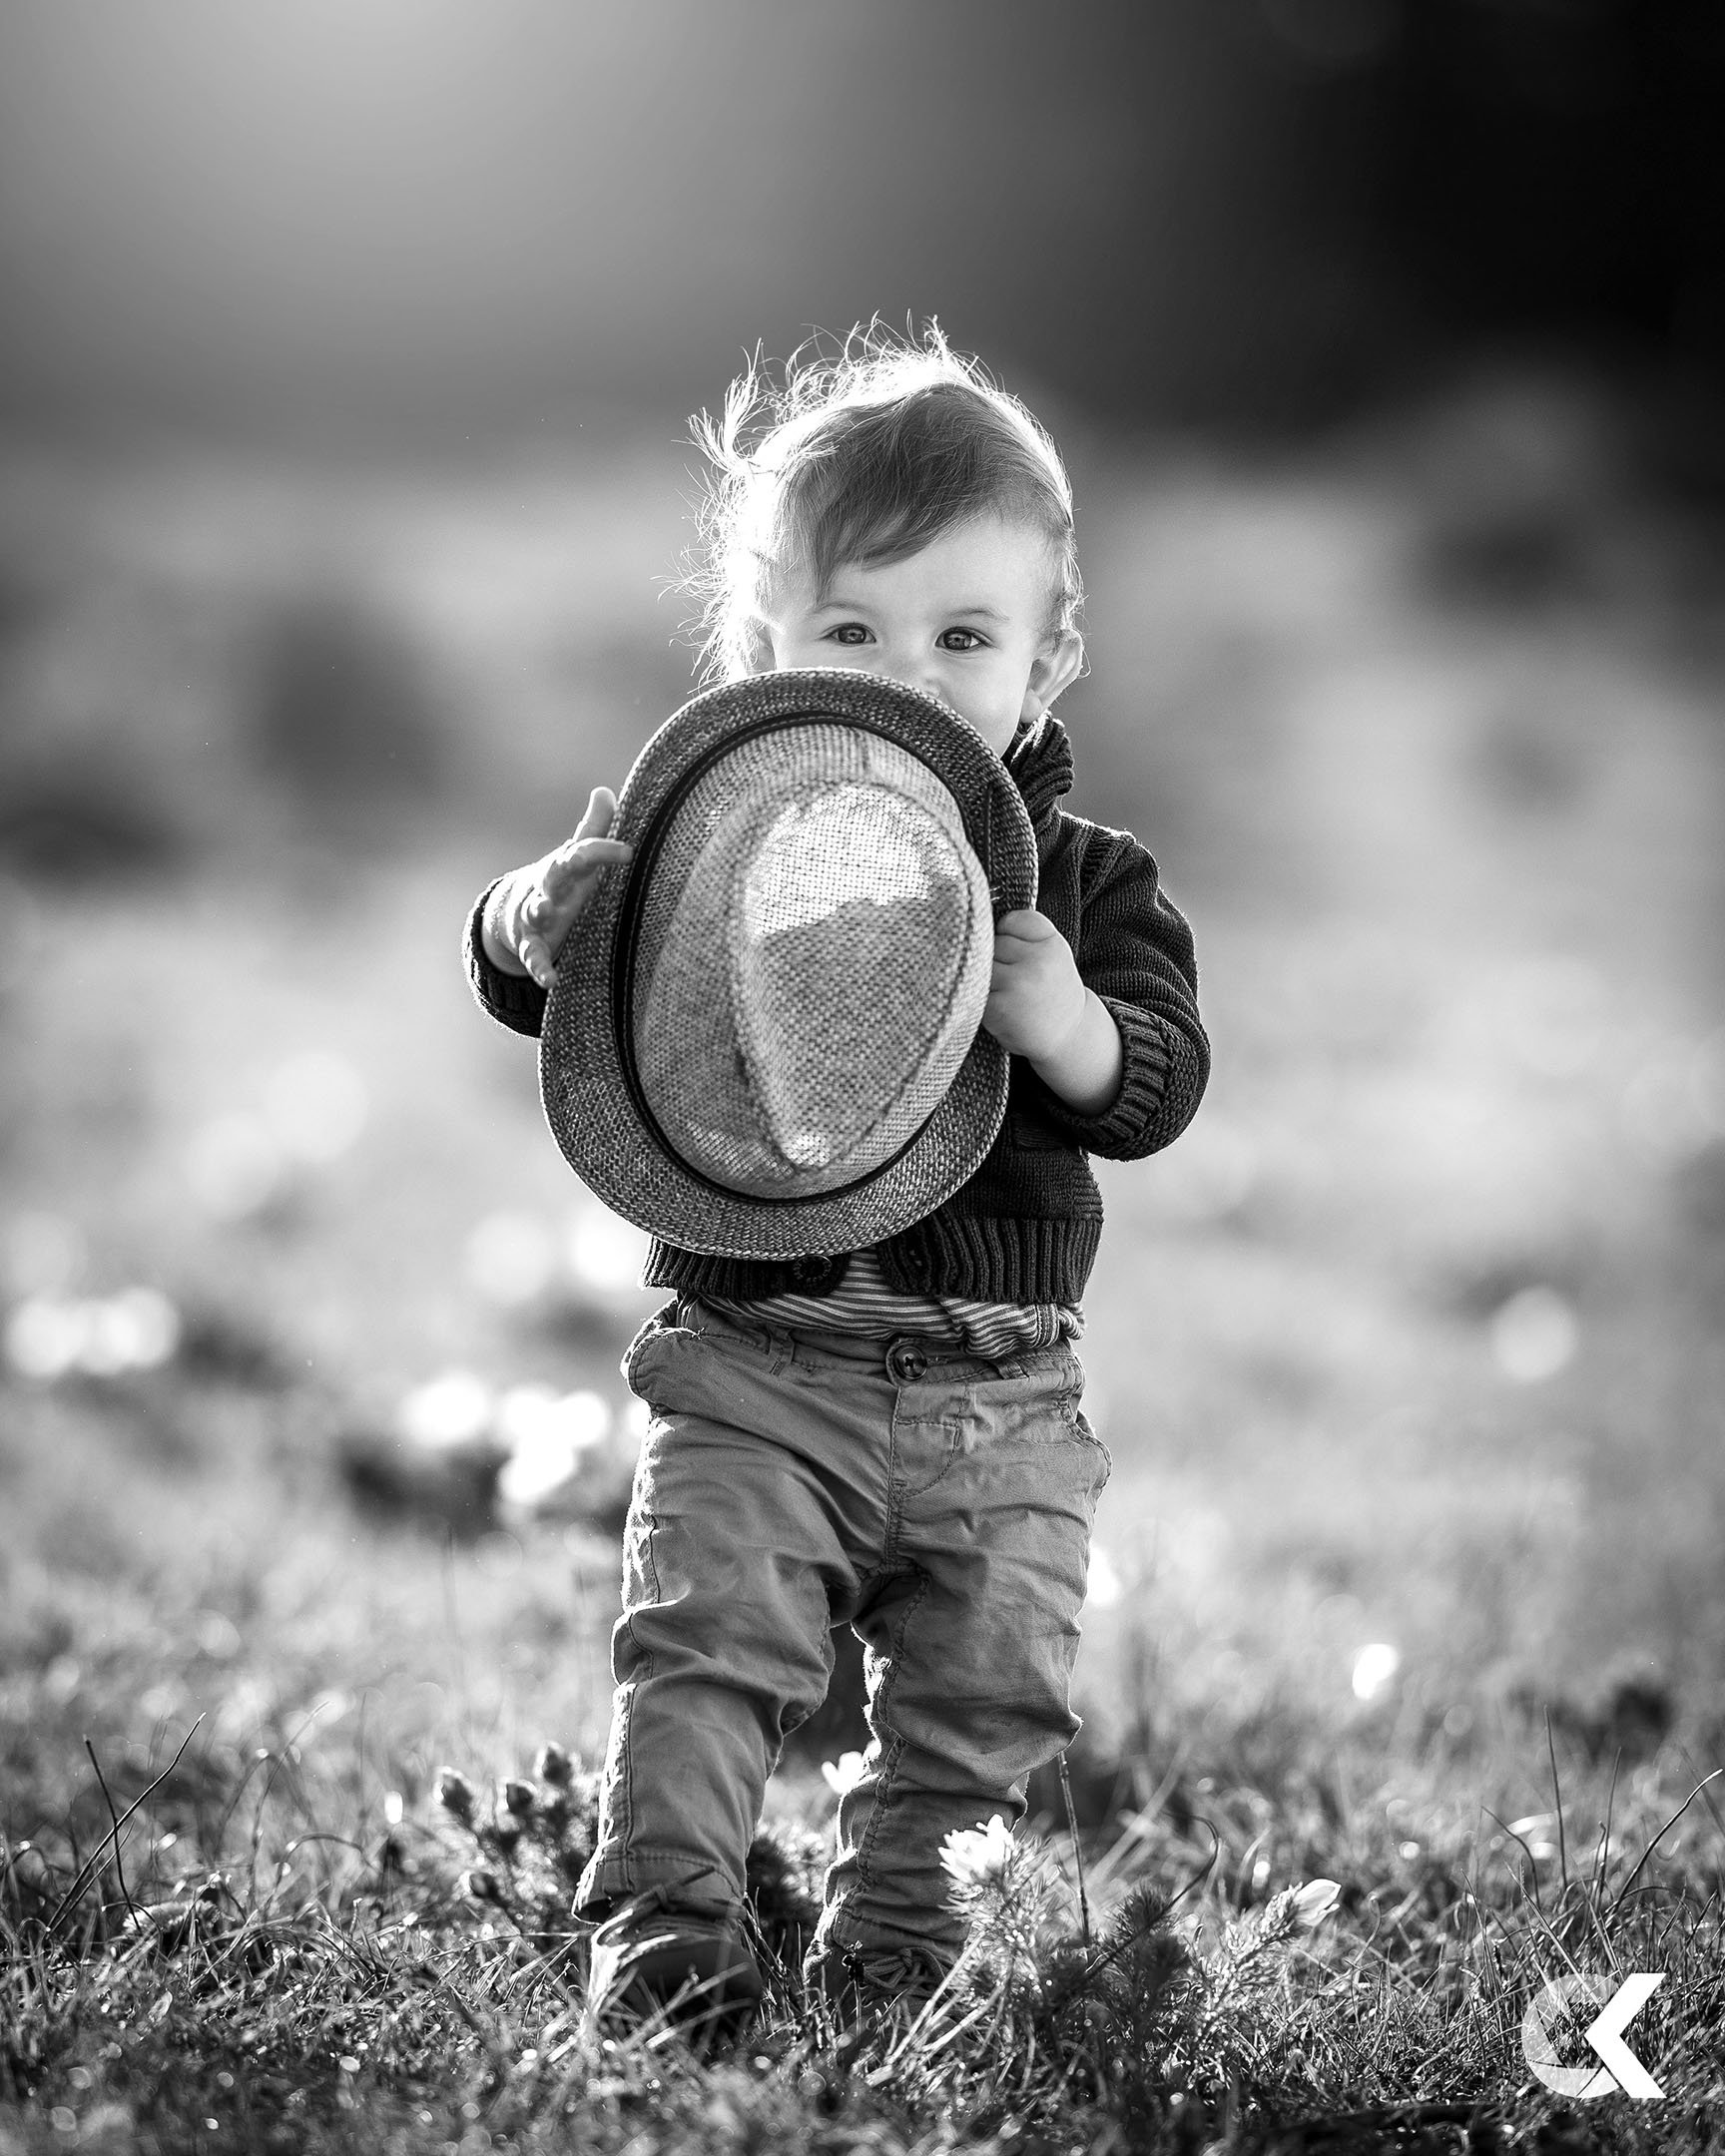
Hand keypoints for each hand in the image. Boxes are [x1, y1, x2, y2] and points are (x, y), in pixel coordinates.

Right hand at [482, 787, 632, 987]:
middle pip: (555, 874)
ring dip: (540, 910)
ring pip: (536, 911)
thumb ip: (594, 828)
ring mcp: (538, 915)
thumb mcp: (576, 856)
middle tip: (575, 860)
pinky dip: (540, 968)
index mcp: (566, 866)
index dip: (603, 849)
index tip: (628, 851)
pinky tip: (551, 980)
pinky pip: (535, 956)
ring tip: (545, 911)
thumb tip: (605, 790)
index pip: (583, 851)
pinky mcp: (533, 944)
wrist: (516, 911)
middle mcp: (550, 888)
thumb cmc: (562, 881)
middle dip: (563, 866)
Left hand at [982, 909, 1085, 1061]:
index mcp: (1052, 944)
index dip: (1008, 935)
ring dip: (986, 979)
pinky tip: (1000, 1009)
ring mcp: (1018, 984)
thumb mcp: (1052, 953)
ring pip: (980, 966)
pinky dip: (979, 1000)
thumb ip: (1024, 935)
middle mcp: (1038, 962)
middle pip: (992, 943)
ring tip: (1007, 994)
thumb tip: (977, 925)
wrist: (1068, 1035)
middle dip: (996, 959)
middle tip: (1015, 979)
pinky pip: (973, 991)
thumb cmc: (1052, 990)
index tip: (1020, 953)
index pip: (1011, 920)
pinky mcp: (999, 1008)